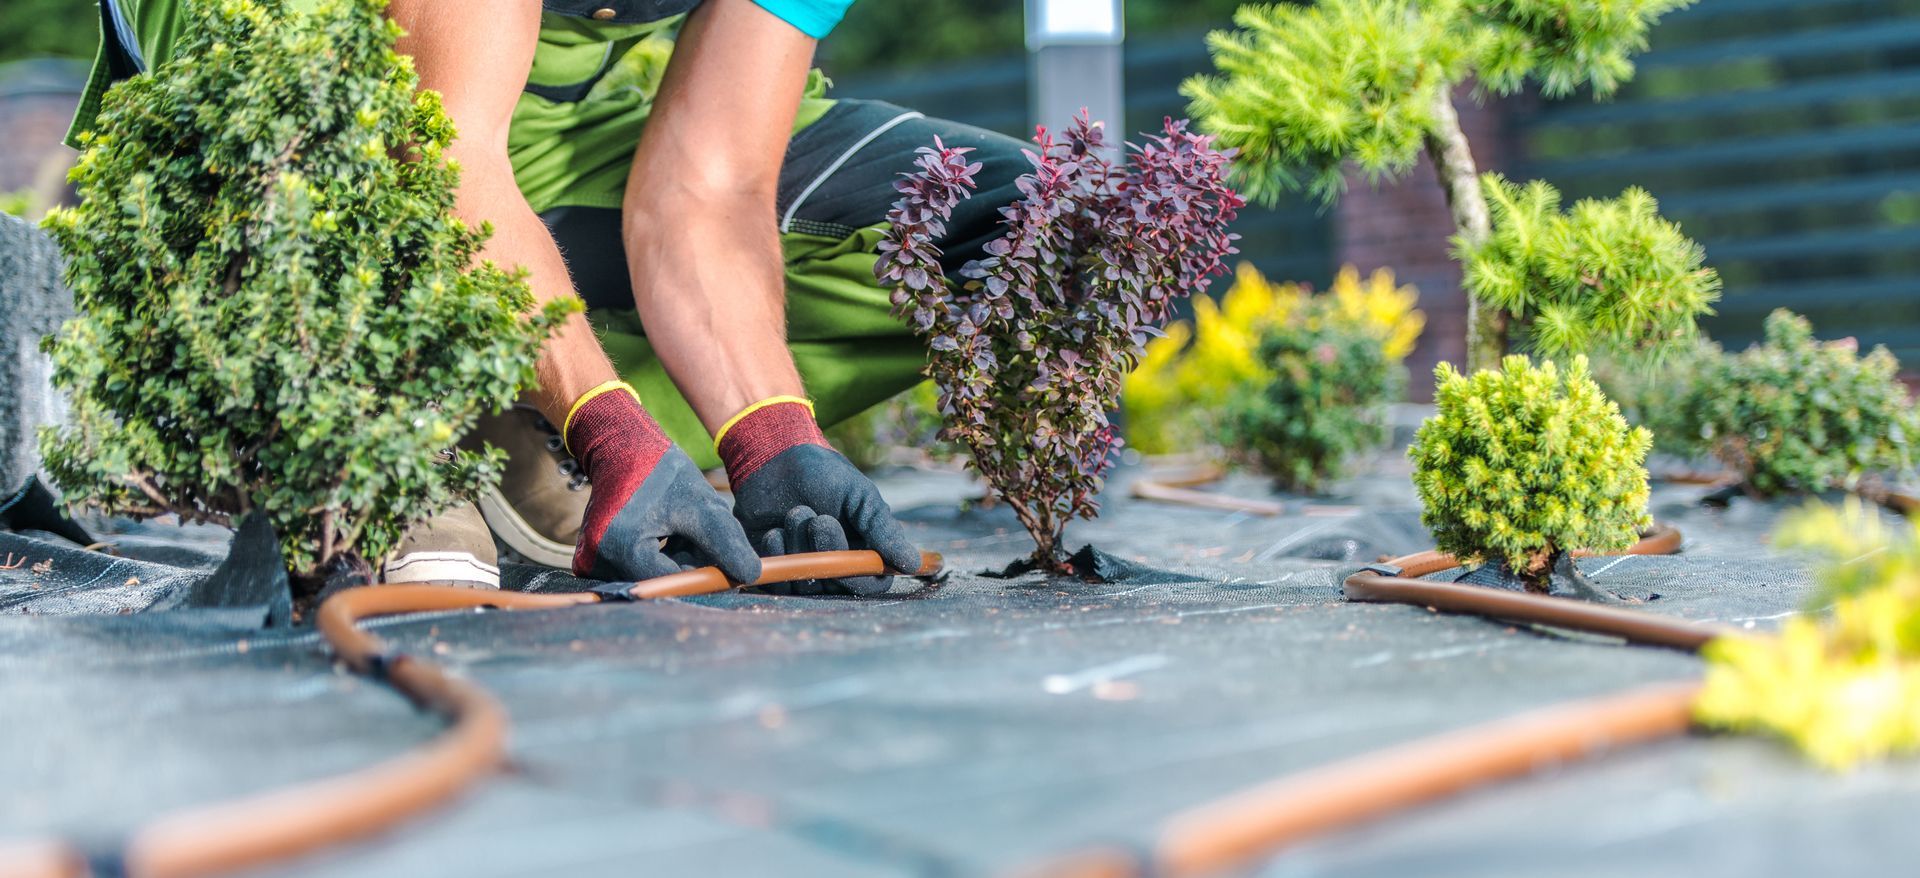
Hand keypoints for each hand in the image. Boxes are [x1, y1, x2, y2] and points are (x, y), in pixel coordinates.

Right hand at [567, 383, 759, 582]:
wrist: (620, 449)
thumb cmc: (661, 471)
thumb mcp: (700, 504)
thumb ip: (725, 542)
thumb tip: (750, 576)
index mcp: (621, 547)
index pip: (672, 582)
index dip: (704, 577)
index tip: (730, 570)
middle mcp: (598, 561)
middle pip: (660, 583)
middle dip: (689, 567)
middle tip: (705, 539)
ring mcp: (591, 562)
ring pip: (650, 577)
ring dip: (676, 562)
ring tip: (684, 530)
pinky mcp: (593, 559)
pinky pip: (636, 569)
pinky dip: (660, 558)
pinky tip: (668, 535)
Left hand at [720, 399, 919, 594]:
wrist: (774, 460)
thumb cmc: (824, 475)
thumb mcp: (861, 496)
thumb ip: (884, 530)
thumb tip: (913, 564)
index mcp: (863, 551)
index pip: (871, 584)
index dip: (859, 575)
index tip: (847, 547)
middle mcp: (835, 565)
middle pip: (836, 586)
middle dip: (826, 551)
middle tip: (818, 519)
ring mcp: (803, 568)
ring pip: (805, 583)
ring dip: (799, 548)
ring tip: (796, 512)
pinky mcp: (774, 568)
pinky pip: (777, 582)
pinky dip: (777, 555)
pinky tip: (774, 530)